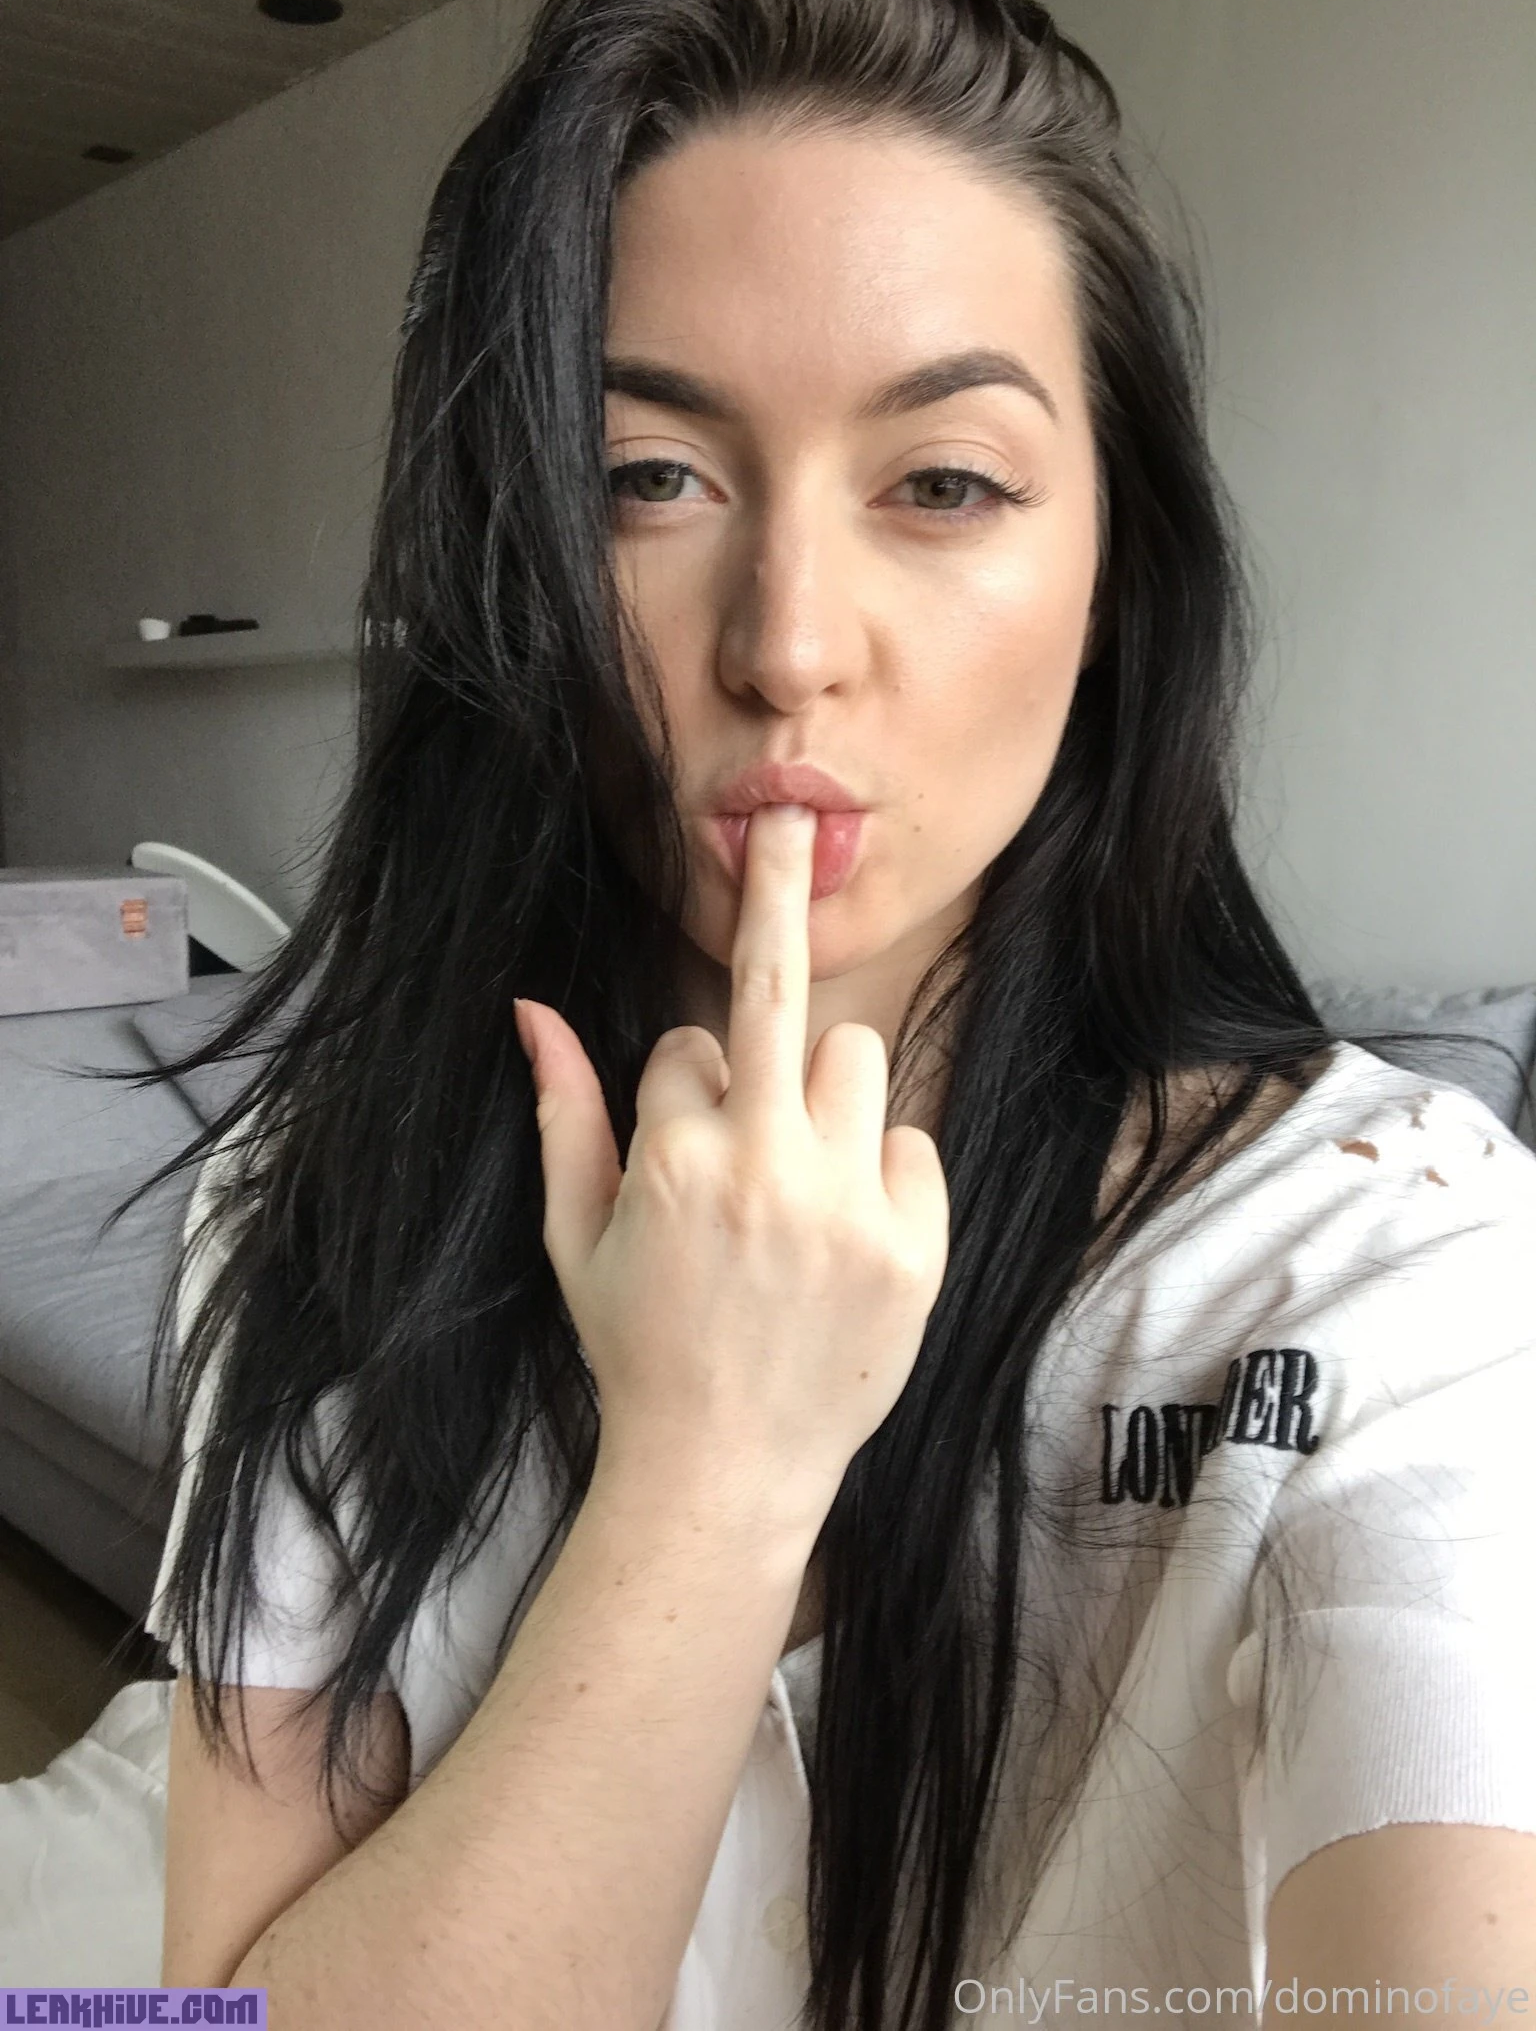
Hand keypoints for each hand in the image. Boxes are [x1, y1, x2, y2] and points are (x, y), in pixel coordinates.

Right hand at [513, 803, 950, 1537]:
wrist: (726, 1473)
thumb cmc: (640, 1350)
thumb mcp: (575, 1237)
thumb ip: (563, 1113)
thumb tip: (530, 1008)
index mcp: (673, 1160)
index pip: (687, 1045)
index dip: (681, 1084)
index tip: (682, 1139)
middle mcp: (765, 1168)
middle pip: (786, 1002)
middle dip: (778, 910)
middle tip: (784, 819)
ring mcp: (848, 1207)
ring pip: (857, 1059)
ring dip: (825, 1091)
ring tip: (801, 1170)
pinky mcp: (915, 1248)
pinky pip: (914, 1145)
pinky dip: (883, 1172)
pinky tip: (845, 1235)